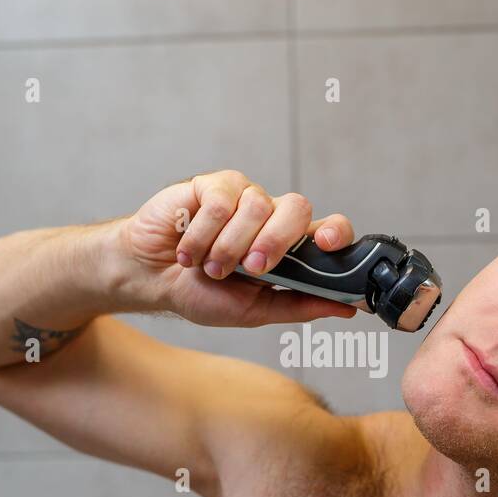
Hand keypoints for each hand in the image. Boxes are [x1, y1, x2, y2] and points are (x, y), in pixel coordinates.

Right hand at [119, 169, 360, 326]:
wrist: (151, 278)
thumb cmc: (201, 292)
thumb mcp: (253, 311)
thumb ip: (298, 306)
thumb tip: (346, 307)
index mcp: (288, 246)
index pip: (329, 228)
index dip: (336, 232)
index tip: (328, 245)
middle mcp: (271, 217)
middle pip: (297, 208)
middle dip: (276, 242)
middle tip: (251, 269)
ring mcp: (243, 197)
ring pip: (257, 206)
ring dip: (230, 246)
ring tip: (210, 267)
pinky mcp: (213, 185)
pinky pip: (222, 200)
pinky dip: (203, 233)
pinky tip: (189, 250)